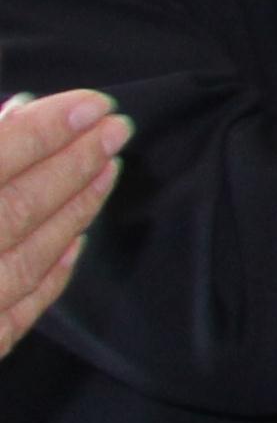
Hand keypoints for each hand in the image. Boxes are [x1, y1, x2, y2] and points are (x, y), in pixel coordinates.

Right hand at [0, 88, 125, 353]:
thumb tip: (20, 112)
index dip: (43, 131)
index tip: (93, 105)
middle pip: (13, 209)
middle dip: (70, 165)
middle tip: (118, 127)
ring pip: (23, 261)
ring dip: (72, 212)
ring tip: (109, 169)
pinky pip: (12, 316)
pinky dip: (49, 276)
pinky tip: (77, 243)